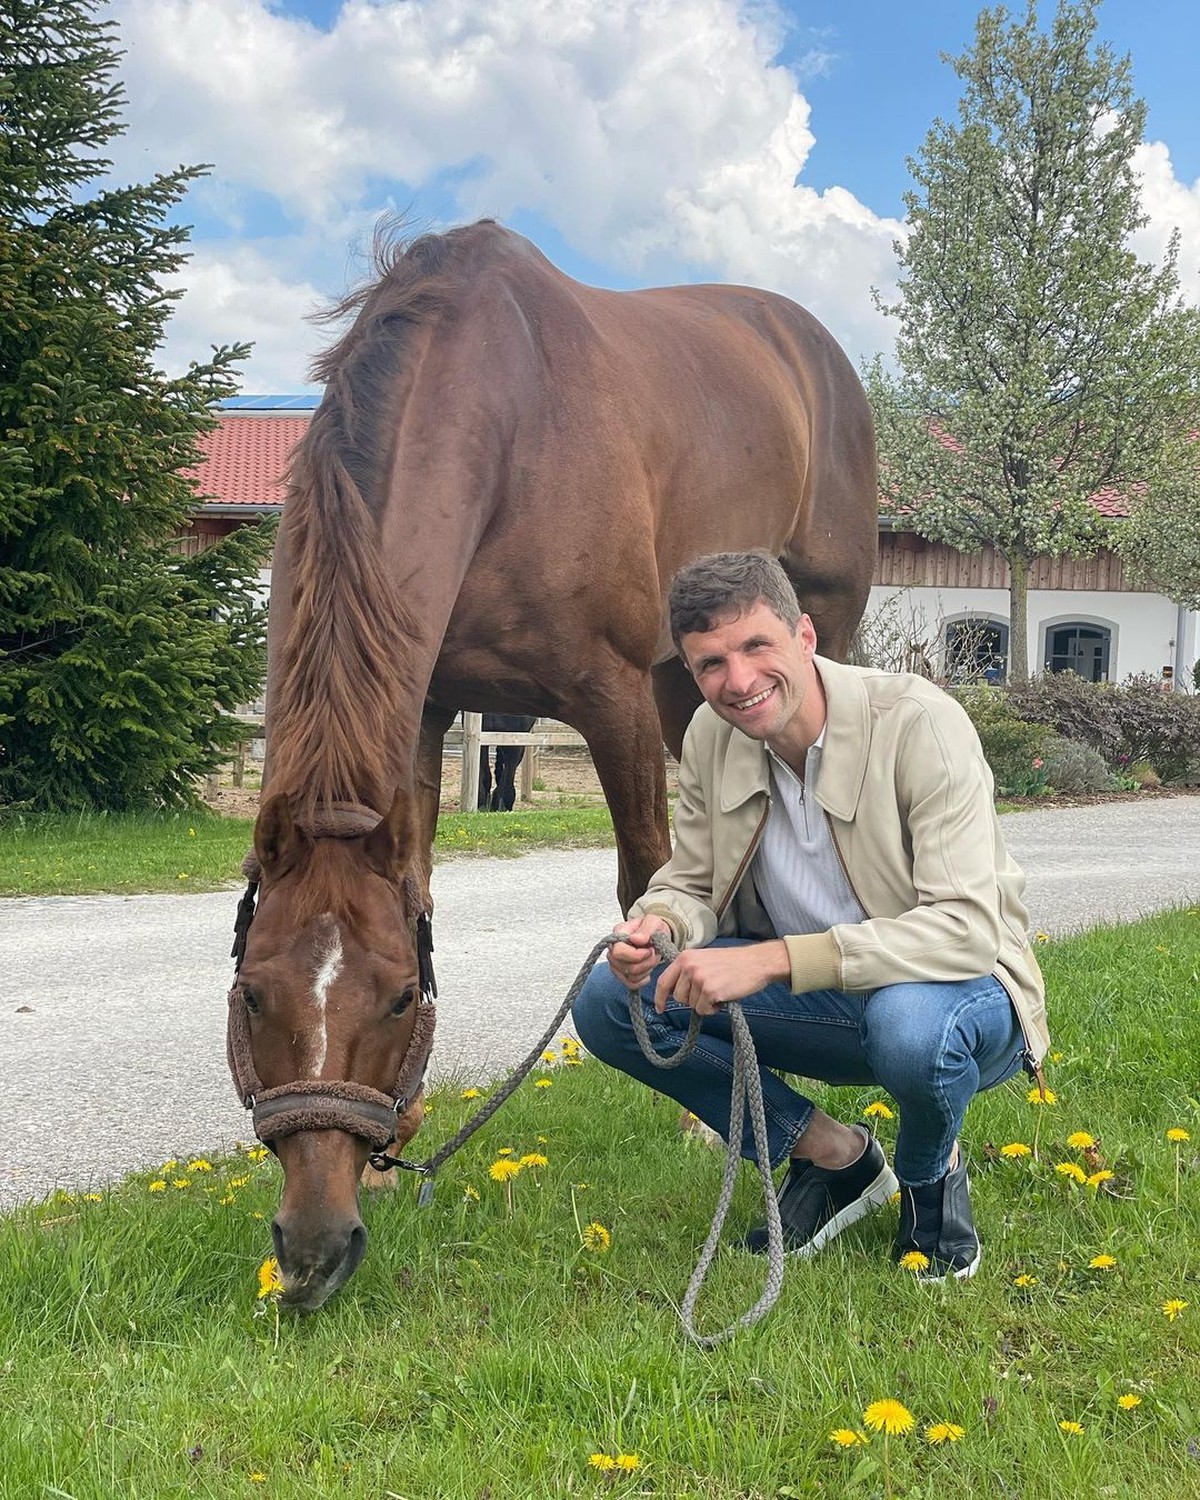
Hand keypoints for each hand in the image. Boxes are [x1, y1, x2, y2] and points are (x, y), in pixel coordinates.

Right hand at [608, 914, 672, 988]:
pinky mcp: (621, 975)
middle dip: (646, 963)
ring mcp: (616, 964)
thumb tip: (635, 939)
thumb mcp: (653, 922)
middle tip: (654, 954)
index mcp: (618, 934)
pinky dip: (643, 979)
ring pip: (630, 977)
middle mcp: (613, 951)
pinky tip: (648, 969)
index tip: (650, 950)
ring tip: (652, 959)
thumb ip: (646, 929)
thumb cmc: (652, 928)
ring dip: (647, 970)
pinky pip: (631, 984)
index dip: (636, 955)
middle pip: (626, 967)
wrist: (655, 935)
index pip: (618, 951)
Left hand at [652, 941, 789, 1016]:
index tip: (660, 1008)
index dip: (660, 997)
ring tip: (719, 991)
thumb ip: (687, 971)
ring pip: (691, 1005)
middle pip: (678, 997)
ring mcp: (699, 978)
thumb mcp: (704, 959)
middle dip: (691, 1000)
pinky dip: (713, 1009)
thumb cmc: (732, 963)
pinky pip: (703, 1010)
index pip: (663, 981)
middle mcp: (689, 966)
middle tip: (709, 991)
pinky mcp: (710, 991)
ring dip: (704, 1004)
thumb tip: (673, 993)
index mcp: (685, 957)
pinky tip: (723, 997)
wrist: (756, 962)